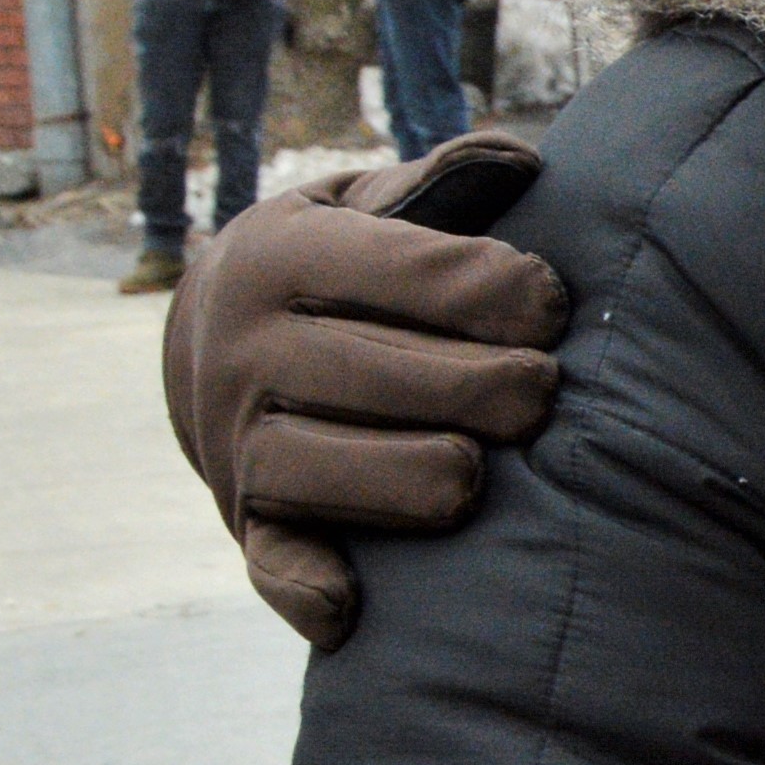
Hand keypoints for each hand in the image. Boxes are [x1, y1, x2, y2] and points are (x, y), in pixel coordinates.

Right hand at [162, 138, 570, 643]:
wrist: (212, 341)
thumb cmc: (339, 268)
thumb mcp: (367, 204)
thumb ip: (442, 182)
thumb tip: (519, 161)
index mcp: (283, 255)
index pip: (418, 275)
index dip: (510, 294)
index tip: (552, 308)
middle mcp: (246, 349)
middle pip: (405, 380)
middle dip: (500, 389)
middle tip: (541, 391)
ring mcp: (239, 443)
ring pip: (355, 474)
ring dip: (440, 479)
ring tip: (481, 468)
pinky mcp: (248, 523)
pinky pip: (277, 567)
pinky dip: (313, 589)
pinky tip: (356, 603)